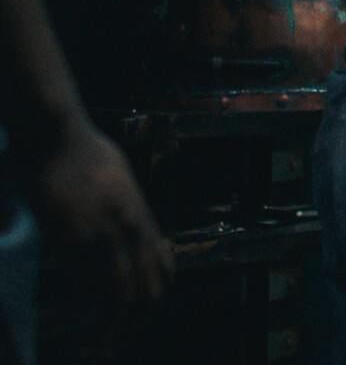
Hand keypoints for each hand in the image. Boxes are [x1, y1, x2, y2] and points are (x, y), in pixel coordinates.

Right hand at [27, 123, 171, 356]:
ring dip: (107, 334)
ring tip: (88, 354)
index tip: (133, 326)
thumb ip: (119, 206)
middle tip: (108, 352)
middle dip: (133, 330)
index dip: (152, 303)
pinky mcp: (76, 236)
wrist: (55, 129)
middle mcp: (131, 229)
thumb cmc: (77, 147)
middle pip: (150, 293)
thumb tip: (118, 222)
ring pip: (122, 299)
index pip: (163, 269)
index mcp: (140, 216)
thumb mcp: (113, 178)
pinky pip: (86, 288)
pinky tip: (64, 331)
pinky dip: (79, 315)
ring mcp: (106, 234)